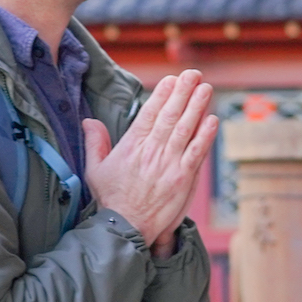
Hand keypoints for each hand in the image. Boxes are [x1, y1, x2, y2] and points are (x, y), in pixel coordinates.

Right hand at [82, 70, 216, 257]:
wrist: (126, 227)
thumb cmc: (111, 199)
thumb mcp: (95, 170)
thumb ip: (94, 143)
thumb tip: (89, 121)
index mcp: (131, 146)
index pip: (149, 114)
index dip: (162, 95)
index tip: (172, 79)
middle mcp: (152, 151)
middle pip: (170, 116)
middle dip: (183, 92)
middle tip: (193, 74)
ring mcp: (169, 164)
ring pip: (186, 129)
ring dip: (197, 107)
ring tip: (205, 88)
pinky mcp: (183, 178)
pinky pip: (197, 152)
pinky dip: (205, 135)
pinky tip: (212, 119)